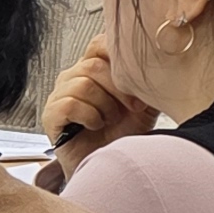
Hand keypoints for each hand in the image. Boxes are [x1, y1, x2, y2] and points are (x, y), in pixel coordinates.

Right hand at [40, 37, 153, 168]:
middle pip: (93, 65)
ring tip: (110, 121)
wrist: (113, 168)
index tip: (136, 80)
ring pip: (82, 84)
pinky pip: (69, 104)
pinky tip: (95, 126)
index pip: (99, 44)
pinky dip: (89, 116)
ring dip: (105, 106)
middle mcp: (73, 78)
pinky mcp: (50, 116)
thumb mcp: (145, 102)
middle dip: (119, 89)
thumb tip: (163, 62)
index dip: (118, 57)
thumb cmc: (124, 135)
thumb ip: (148, 80)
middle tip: (132, 108)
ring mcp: (59, 96)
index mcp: (94, 70)